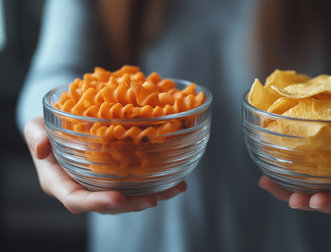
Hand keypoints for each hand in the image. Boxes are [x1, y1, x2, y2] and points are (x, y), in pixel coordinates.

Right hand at [24, 117, 186, 213]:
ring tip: (176, 188)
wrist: (60, 127)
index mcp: (61, 183)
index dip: (98, 202)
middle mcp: (84, 189)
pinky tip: (179, 180)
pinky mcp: (117, 178)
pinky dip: (159, 183)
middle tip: (154, 199)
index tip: (118, 198)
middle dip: (132, 204)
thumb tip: (41, 147)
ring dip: (154, 195)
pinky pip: (137, 184)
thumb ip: (35, 136)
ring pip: (128, 197)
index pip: (77, 200)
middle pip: (109, 205)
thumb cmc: (46, 129)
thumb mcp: (35, 128)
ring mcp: (102, 185)